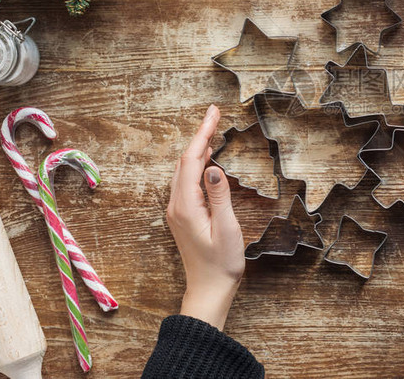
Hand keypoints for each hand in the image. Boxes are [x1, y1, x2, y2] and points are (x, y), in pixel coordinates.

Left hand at [166, 104, 244, 329]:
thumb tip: (213, 166)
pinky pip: (186, 181)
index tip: (213, 112)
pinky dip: (195, 163)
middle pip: (185, 161)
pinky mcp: (182, 215)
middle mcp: (176, 205)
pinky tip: (206, 159)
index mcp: (186, 206)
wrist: (208, 290)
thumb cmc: (221, 263)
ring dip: (196, 148)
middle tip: (214, 113)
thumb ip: (220, 196)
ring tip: (212, 129)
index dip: (202, 133)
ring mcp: (177, 210)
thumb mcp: (227, 228)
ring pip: (183, 170)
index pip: (192, 160)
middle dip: (199, 135)